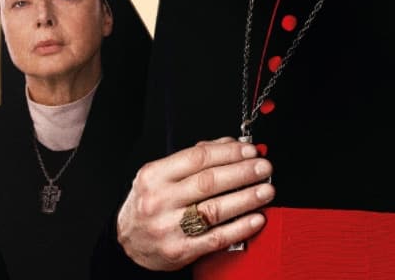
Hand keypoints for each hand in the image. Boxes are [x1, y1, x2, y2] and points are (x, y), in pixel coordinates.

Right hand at [116, 137, 274, 270]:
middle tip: (264, 168)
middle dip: (243, 173)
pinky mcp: (180, 250)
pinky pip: (216, 238)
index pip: (198, 157)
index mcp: (154, 175)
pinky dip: (240, 228)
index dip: (229, 152)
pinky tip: (256, 218)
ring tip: (266, 191)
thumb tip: (232, 145)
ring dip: (246, 198)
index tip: (250, 150)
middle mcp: (160, 200)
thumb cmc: (149, 204)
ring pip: (215, 209)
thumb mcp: (160, 176)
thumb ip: (194, 158)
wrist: (128, 242)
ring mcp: (169, 227)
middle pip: (209, 182)